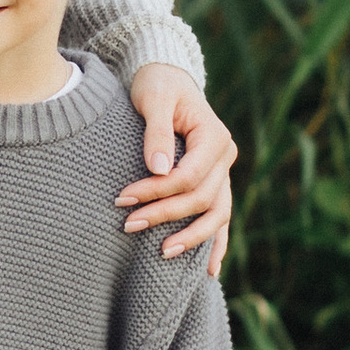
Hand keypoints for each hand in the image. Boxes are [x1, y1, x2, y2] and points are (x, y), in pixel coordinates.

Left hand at [120, 65, 236, 277]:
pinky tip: (210, 270)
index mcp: (215, 137)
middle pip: (200, 198)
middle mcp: (225, 158)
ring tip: (163, 254)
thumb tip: (158, 169)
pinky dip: (216, 242)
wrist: (167, 78)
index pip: (189, 176)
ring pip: (217, 214)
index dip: (158, 191)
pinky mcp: (214, 182)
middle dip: (164, 214)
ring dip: (192, 237)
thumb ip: (157, 132)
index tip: (123, 198)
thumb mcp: (154, 98)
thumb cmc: (156, 84)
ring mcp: (224, 173)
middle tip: (127, 224)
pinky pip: (220, 217)